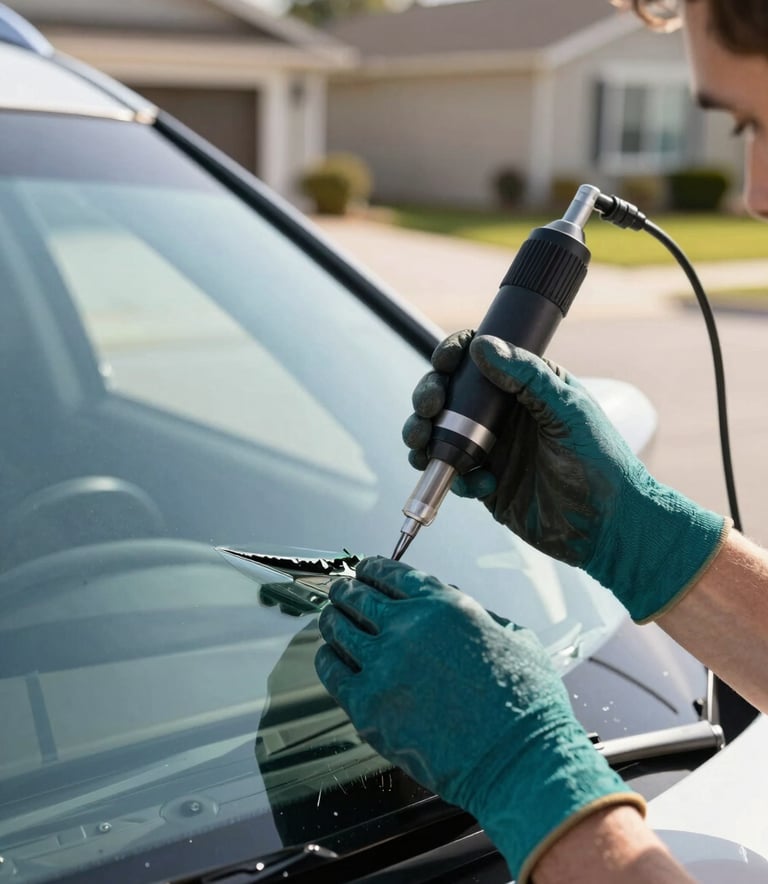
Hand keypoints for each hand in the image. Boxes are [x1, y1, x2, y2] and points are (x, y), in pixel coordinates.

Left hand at [315, 556, 643, 881]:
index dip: (373, 569)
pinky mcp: (367, 705)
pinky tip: (328, 656)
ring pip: (340, 629)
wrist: (518, 759)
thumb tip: (447, 597)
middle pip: (361, 597)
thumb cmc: (525, 702)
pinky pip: (332, 671)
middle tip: (340, 592)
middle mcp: (409, 626)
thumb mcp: (512, 635)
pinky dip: (326, 658)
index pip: (394, 575)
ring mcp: (384, 665)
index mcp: (445, 605)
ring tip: (328, 619)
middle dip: (347, 591)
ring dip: (332, 620)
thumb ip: (475, 612)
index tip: (364, 570)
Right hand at [403, 331, 728, 621]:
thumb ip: (528, 377)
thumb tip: (483, 346)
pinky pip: (452, 474)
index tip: (444, 362)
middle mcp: (503, 414)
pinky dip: (454, 477)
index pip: (480, 358)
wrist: (607, 526)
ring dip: (423, 434)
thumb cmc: (602, 463)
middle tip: (428, 408)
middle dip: (428, 396)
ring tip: (424, 444)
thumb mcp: (568, 411)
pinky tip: (481, 483)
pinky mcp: (485, 484)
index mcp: (526, 386)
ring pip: (438, 433)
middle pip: (448, 393)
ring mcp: (491, 449)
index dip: (454, 354)